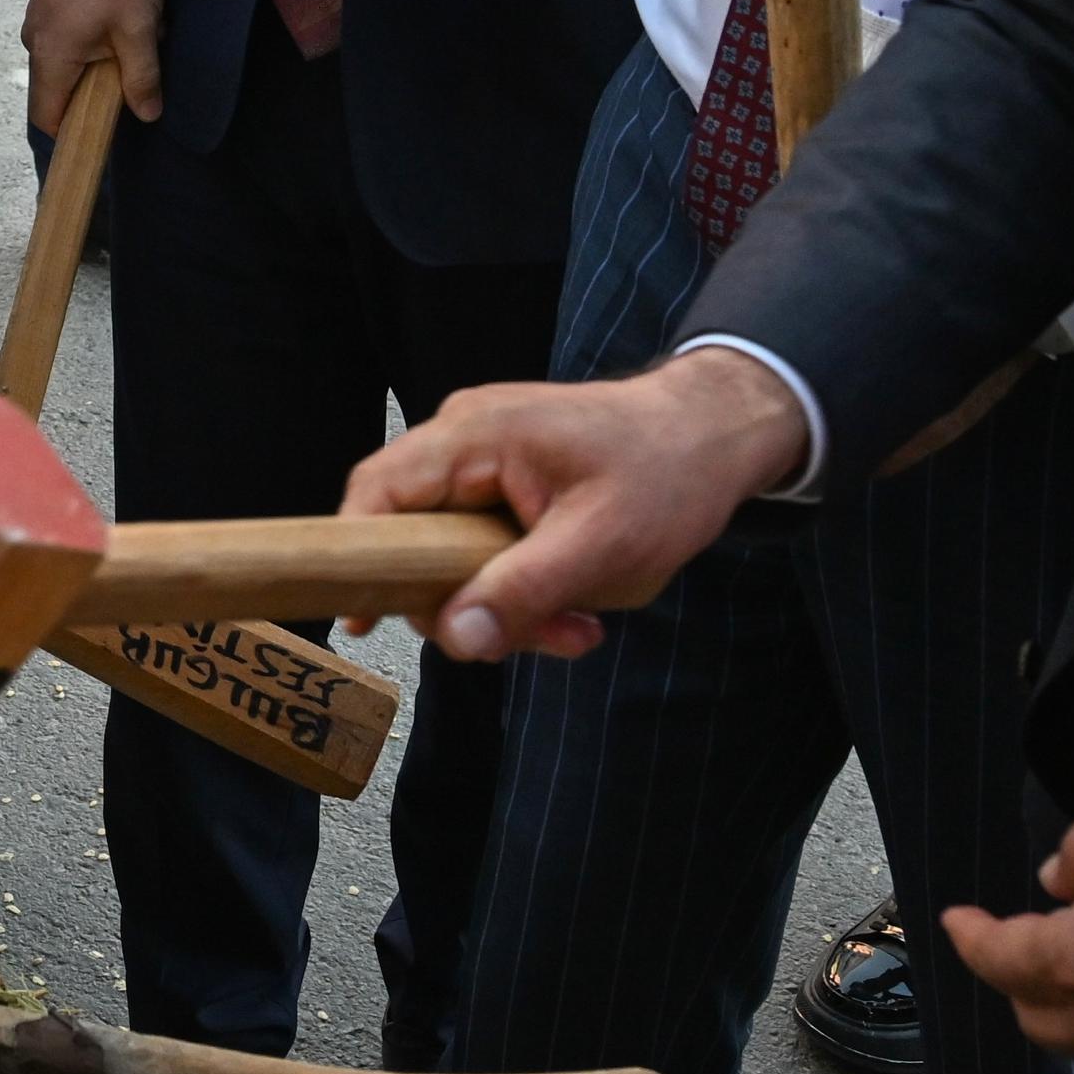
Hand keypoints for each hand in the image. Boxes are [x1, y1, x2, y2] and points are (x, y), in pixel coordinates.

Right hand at [22, 0, 166, 130]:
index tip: (105, 127)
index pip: (47, 116)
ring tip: (130, 32)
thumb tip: (148, 115)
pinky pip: (67, 36)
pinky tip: (118, 13)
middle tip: (132, 69)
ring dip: (99, 59)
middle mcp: (35, 42)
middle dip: (97, 88)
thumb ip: (142, 77)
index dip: (73, 131)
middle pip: (59, 89)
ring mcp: (38, 20)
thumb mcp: (138, 27)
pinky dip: (92, 37)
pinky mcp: (47, 2)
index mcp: (52, 55)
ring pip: (66, 61)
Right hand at [344, 345, 809, 659]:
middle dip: (469, 602)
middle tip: (535, 639)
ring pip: (453, 552)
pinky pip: (485, 547)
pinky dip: (523, 586)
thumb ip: (523, 591)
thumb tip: (455, 639)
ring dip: (506, 604)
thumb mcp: (601, 545)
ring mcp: (484, 460)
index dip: (357, 555)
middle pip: (414, 535)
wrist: (716, 434)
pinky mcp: (506, 483)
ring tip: (575, 628)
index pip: (378, 490)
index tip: (362, 620)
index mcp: (475, 435)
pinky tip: (575, 609)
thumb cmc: (666, 475)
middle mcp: (465, 438)